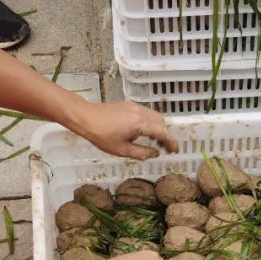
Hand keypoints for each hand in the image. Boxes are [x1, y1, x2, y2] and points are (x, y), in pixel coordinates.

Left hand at [63, 99, 177, 159]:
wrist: (85, 117)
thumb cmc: (101, 135)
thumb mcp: (121, 150)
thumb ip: (141, 153)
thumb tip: (154, 153)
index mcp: (140, 123)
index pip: (162, 132)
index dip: (170, 142)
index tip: (175, 150)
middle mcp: (140, 112)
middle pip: (161, 122)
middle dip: (165, 134)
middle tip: (164, 148)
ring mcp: (135, 107)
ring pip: (155, 116)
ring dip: (158, 128)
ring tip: (154, 141)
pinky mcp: (129, 105)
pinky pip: (146, 113)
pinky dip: (150, 122)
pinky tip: (143, 132)